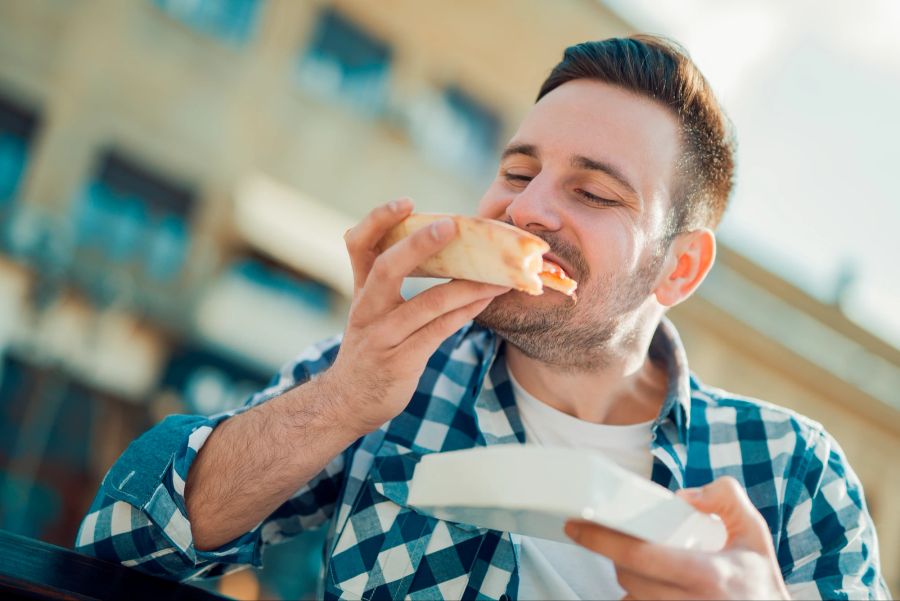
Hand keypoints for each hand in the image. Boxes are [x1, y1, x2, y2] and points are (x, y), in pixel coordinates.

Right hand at [321, 199, 508, 434]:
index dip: (377, 220)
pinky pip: (440, 330)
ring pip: (427, 303)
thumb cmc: (371, 346)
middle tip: (451, 225)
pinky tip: (487, 299)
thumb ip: (388, 280)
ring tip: (498, 273)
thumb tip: (438, 245)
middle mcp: (367, 309)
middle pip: (387, 267)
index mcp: (361, 289)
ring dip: (467, 284)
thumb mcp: (370, 309)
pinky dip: (467, 311)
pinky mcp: (401, 360)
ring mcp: (383, 336)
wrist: (348, 399)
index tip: (405, 202)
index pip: (357, 244)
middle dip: (418, 243)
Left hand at [564, 477, 790, 599]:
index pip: (640, 557)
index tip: (578, 525)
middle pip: (627, 578)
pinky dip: (636, 597)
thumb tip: (684, 496)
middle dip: (615, 555)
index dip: (602, 539)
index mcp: (708, 575)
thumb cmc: (758, 580)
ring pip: (629, 598)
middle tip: (613, 538)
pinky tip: (648, 585)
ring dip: (626, 580)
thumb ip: (725, 498)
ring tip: (637, 565)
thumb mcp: (754, 532)